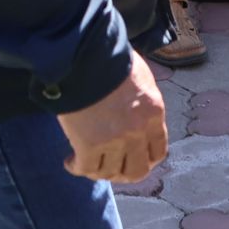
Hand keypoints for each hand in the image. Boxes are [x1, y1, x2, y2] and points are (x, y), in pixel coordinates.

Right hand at [59, 50, 167, 182]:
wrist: (83, 55)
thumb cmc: (109, 57)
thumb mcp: (138, 75)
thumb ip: (140, 98)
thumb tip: (133, 107)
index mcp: (153, 113)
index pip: (158, 151)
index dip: (146, 160)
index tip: (134, 158)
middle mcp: (137, 131)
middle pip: (137, 170)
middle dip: (124, 173)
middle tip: (112, 168)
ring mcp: (114, 140)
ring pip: (110, 173)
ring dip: (99, 171)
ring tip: (87, 164)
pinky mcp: (89, 144)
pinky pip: (86, 168)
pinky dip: (77, 168)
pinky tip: (70, 161)